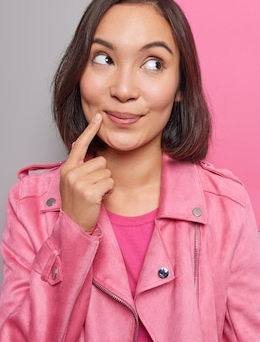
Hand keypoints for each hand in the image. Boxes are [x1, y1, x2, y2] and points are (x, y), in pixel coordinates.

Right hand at [60, 114, 113, 233]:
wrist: (74, 224)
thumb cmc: (76, 202)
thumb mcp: (71, 180)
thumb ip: (77, 163)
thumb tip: (78, 142)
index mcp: (68, 168)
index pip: (80, 144)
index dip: (90, 130)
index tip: (98, 116)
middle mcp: (72, 173)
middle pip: (101, 161)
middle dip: (101, 175)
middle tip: (92, 188)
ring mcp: (80, 183)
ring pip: (107, 172)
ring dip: (105, 184)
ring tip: (94, 194)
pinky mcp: (90, 192)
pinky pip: (110, 183)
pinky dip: (108, 192)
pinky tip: (99, 199)